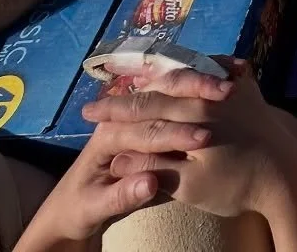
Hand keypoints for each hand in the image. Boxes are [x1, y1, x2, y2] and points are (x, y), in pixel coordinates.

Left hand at [17, 67, 234, 249]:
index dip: (174, 133)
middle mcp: (120, 119)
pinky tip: (224, 86)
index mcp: (106, 136)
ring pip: (169, 90)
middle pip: (160, 97)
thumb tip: (149, 182)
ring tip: (229, 85)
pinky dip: (197, 89)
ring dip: (199, 84)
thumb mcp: (92, 208)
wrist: (66, 213)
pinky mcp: (145, 124)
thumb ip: (121, 196)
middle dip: (192, 92)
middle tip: (227, 91)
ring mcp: (134, 119)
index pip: (144, 128)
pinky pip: (174, 98)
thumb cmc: (77, 210)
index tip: (206, 137)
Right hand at [82, 59, 296, 221]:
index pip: (144, 107)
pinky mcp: (248, 86)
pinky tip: (189, 63)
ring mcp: (232, 85)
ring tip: (140, 71)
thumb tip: (120, 158)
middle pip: (164, 82)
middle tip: (106, 87)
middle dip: (133, 86)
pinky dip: (199, 63)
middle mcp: (210, 91)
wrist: (286, 177)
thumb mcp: (192, 187)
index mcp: (193, 114)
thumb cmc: (236, 187)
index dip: (115, 110)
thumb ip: (157, 167)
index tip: (89, 113)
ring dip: (163, 69)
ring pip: (190, 68)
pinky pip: (217, 65)